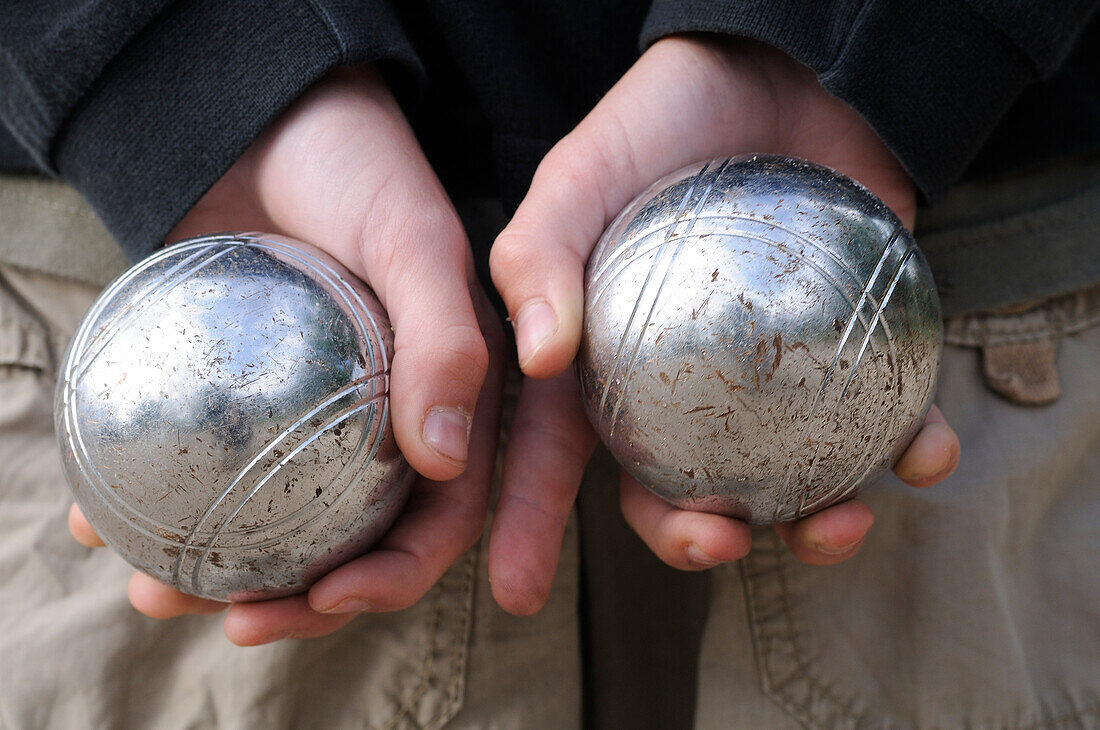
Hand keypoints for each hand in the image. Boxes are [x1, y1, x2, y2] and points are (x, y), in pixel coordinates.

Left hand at [68, 65, 504, 643]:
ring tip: (157, 592)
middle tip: (240, 620)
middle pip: (359, 538)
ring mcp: (308, 414)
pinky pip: (205, 463)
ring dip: (224, 571)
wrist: (262, 117)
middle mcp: (384, 419)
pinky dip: (158, 498)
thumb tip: (446, 462)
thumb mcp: (414, 237)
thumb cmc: (357, 165)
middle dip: (307, 598)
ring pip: (281, 519)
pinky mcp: (239, 397)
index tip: (337, 595)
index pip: (446, 511)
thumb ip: (447, 338)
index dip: (404, 570)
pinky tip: (103, 521)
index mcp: (449, 398)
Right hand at [487, 35, 959, 613]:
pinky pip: (880, 425)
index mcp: (603, 366)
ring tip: (837, 523)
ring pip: (780, 482)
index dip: (529, 525)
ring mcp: (768, 383)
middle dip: (691, 541)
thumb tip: (542, 358)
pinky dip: (907, 451)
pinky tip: (920, 454)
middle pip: (673, 492)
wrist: (777, 72)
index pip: (554, 454)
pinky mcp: (848, 358)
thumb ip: (540, 257)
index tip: (515, 592)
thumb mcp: (577, 177)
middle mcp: (680, 390)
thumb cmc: (657, 126)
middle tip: (718, 542)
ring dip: (810, 525)